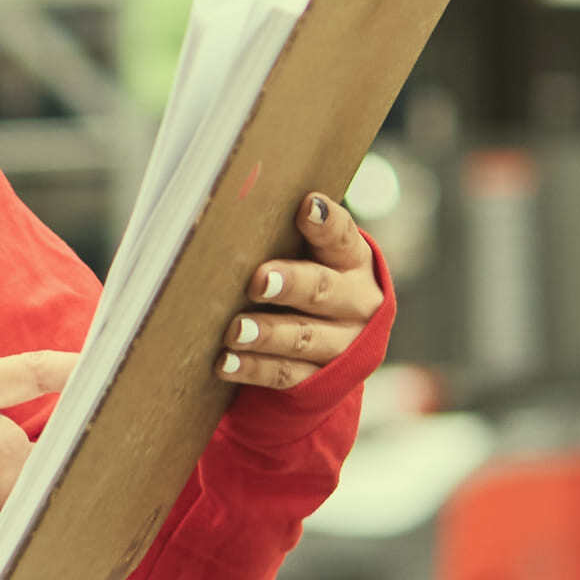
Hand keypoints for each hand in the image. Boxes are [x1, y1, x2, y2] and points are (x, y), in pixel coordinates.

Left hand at [224, 190, 378, 389]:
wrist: (339, 342)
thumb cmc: (306, 275)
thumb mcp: (307, 254)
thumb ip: (282, 234)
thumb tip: (234, 199)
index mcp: (352, 261)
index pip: (340, 237)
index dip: (325, 223)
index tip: (306, 206)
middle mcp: (355, 302)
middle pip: (323, 291)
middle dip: (291, 284)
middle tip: (258, 279)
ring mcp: (341, 344)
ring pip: (302, 337)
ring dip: (267, 333)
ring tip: (235, 330)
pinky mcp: (321, 379)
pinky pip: (284, 374)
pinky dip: (252, 368)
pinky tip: (224, 362)